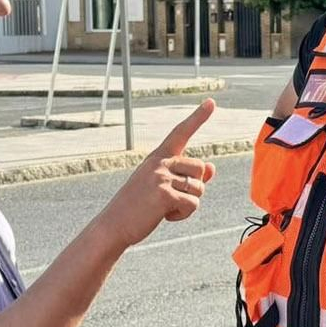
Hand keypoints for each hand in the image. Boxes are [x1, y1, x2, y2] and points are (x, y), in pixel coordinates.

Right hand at [97, 100, 217, 248]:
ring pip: (199, 189)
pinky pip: (193, 204)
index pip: (180, 133)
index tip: (211, 102)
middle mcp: (160, 163)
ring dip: (188, 203)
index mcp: (157, 157)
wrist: (113, 224)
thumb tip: (211, 167)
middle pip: (201, 168)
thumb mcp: (160, 185)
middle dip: (195, 186)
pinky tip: (164, 215)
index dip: (198, 117)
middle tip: (172, 197)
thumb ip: (186, 175)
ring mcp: (161, 178)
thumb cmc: (138, 205)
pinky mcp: (164, 195)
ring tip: (164, 207)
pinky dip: (183, 215)